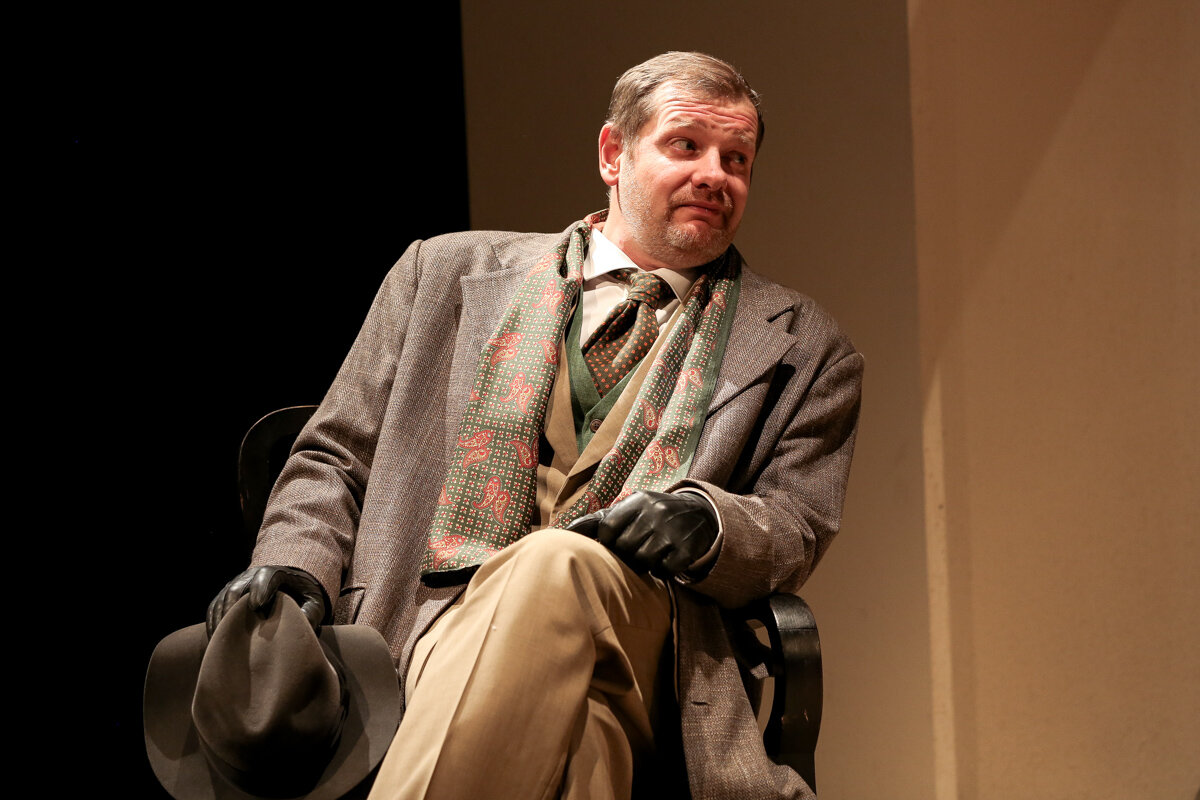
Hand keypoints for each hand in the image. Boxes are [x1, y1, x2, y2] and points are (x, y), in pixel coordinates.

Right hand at [206, 565, 329, 635]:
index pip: (265, 577)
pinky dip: (213, 623)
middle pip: (236, 589)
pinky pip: (214, 608)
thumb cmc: (305, 596)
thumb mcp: (315, 603)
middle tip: (232, 631)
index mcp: (276, 574)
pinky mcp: (226, 597)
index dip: (260, 589)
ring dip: (220, 620)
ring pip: (222, 600)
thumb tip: (300, 626)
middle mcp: (251, 576)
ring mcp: (236, 585)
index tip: (257, 606)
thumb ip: (311, 613)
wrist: (291, 586)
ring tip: (222, 643)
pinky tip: (216, 642)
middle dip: (233, 609)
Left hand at [569, 490, 718, 578]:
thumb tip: (561, 532)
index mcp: (637, 501)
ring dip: (644, 564)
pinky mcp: (687, 549)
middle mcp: (655, 513)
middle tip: (635, 551)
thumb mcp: (629, 509)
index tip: (615, 543)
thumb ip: (597, 521)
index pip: (607, 529)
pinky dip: (662, 571)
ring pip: (644, 561)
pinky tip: (665, 561)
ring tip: (650, 555)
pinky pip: (665, 570)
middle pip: (624, 548)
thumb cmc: (652, 515)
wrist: (700, 513)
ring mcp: (672, 531)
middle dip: (627, 554)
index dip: (607, 542)